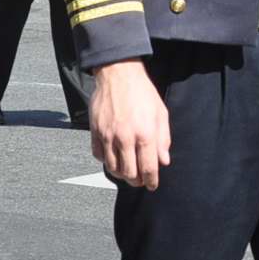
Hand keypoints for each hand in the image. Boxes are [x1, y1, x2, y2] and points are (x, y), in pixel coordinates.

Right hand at [91, 59, 170, 190]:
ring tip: (128, 173)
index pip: (148, 168)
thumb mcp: (161, 113)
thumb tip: (163, 161)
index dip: (151, 181)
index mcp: (145, 133)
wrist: (119, 74)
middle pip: (129, 173)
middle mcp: (125, 138)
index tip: (152, 185)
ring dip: (121, 175)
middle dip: (136, 181)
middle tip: (140, 181)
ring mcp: (107, 136)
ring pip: (112, 168)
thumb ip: (163, 139)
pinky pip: (98, 155)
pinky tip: (113, 159)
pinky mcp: (95, 132)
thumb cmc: (142, 92)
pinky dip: (106, 161)